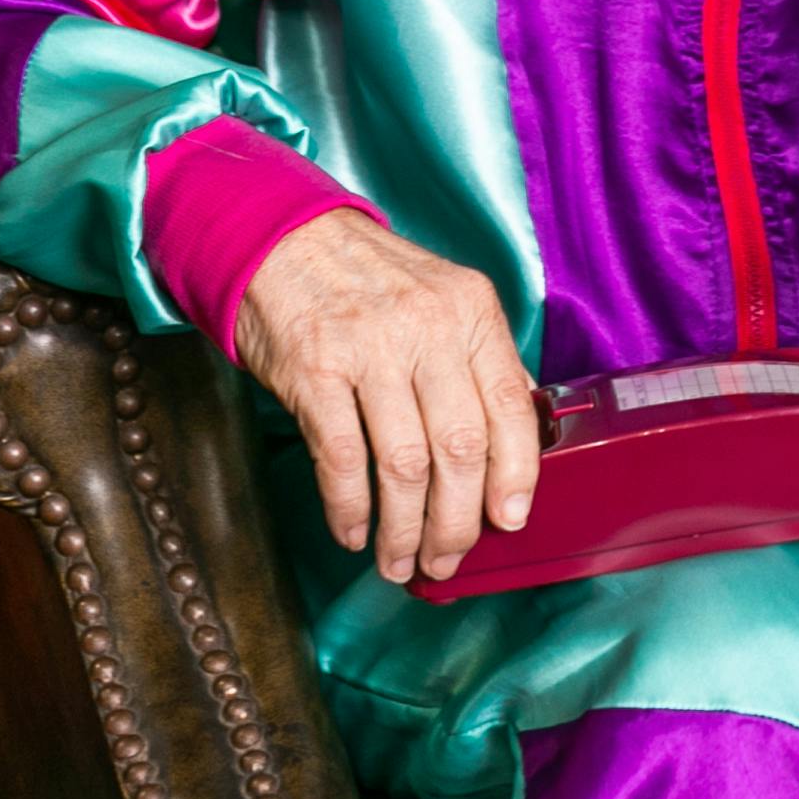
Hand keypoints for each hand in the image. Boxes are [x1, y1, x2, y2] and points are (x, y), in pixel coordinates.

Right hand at [234, 209, 542, 585]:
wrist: (282, 237)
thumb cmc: (368, 280)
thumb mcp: (442, 297)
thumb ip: (480, 360)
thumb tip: (516, 439)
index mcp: (471, 310)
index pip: (512, 406)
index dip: (515, 475)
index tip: (508, 520)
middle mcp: (427, 327)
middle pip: (461, 449)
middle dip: (456, 522)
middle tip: (446, 559)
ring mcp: (369, 348)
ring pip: (404, 466)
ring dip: (404, 530)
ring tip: (401, 561)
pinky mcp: (314, 370)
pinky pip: (341, 459)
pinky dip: (350, 509)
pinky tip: (354, 533)